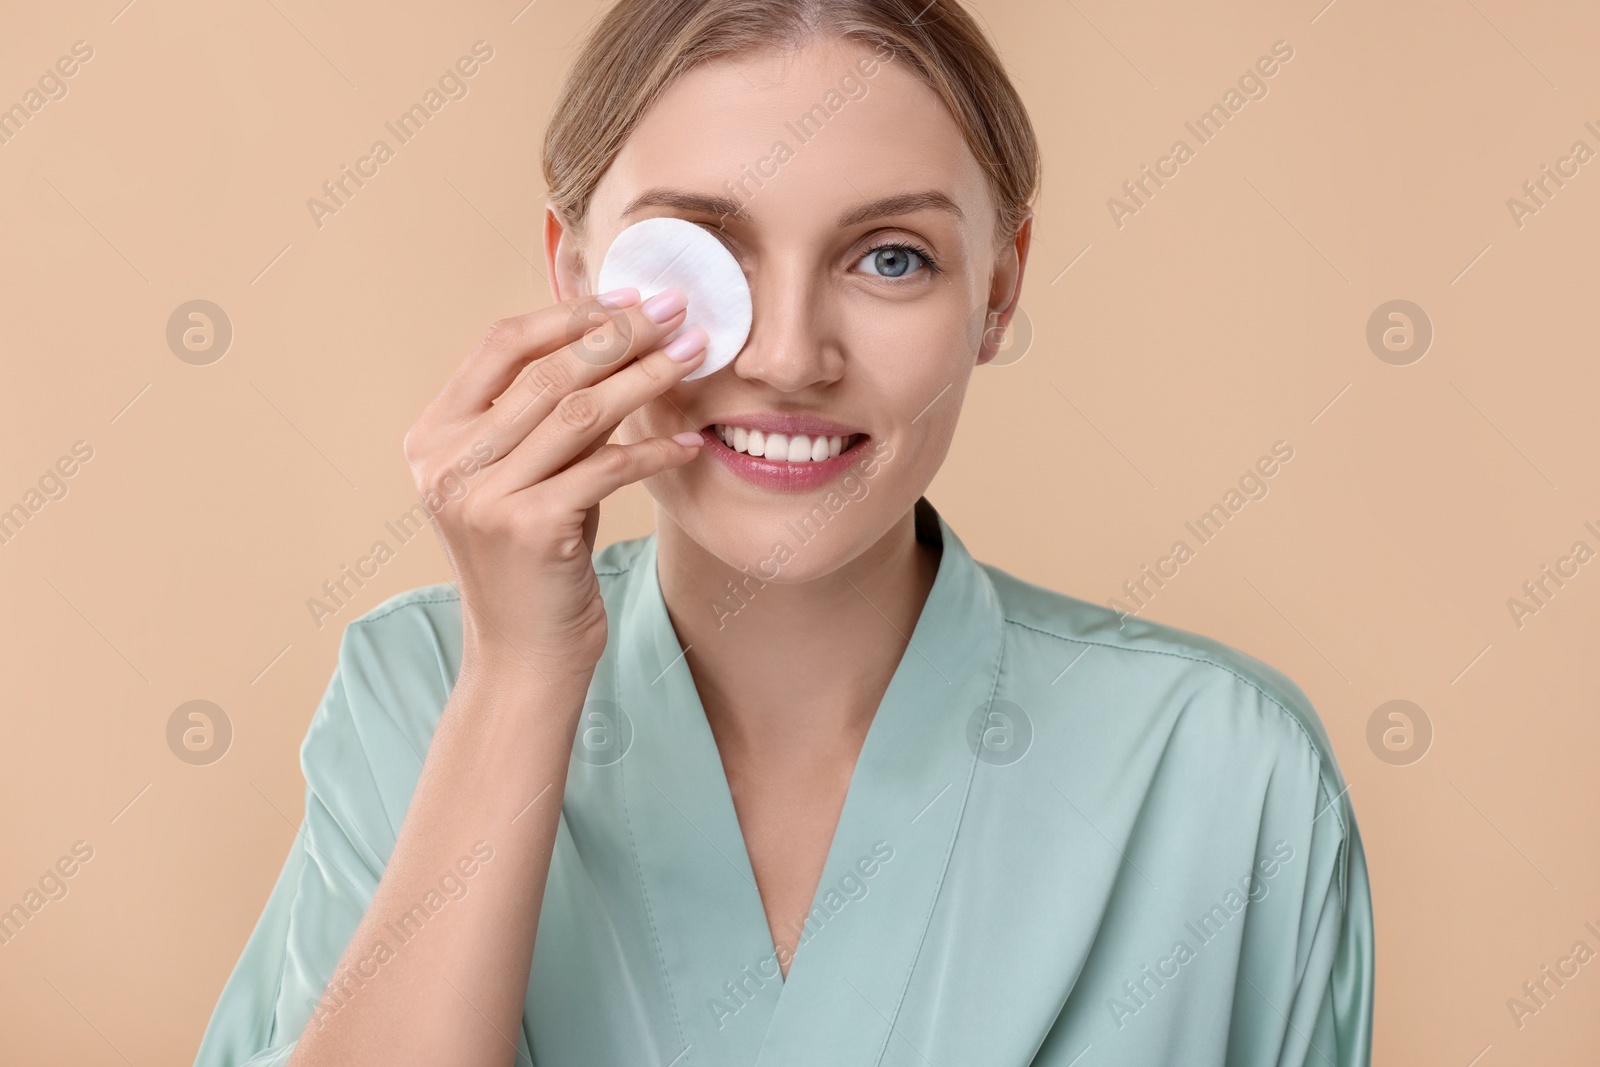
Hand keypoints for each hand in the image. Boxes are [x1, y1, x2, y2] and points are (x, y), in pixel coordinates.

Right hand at [403, 287, 707, 679]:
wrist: (524, 659)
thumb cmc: (536, 562)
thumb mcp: (528, 478)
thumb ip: (549, 417)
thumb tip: (612, 335)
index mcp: (434, 436)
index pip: (500, 345)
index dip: (568, 315)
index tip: (629, 299)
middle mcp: (446, 462)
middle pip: (548, 371)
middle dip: (621, 335)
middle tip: (678, 313)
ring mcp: (481, 496)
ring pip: (581, 412)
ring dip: (647, 378)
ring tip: (695, 357)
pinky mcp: (528, 528)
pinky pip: (607, 467)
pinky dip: (656, 450)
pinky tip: (691, 439)